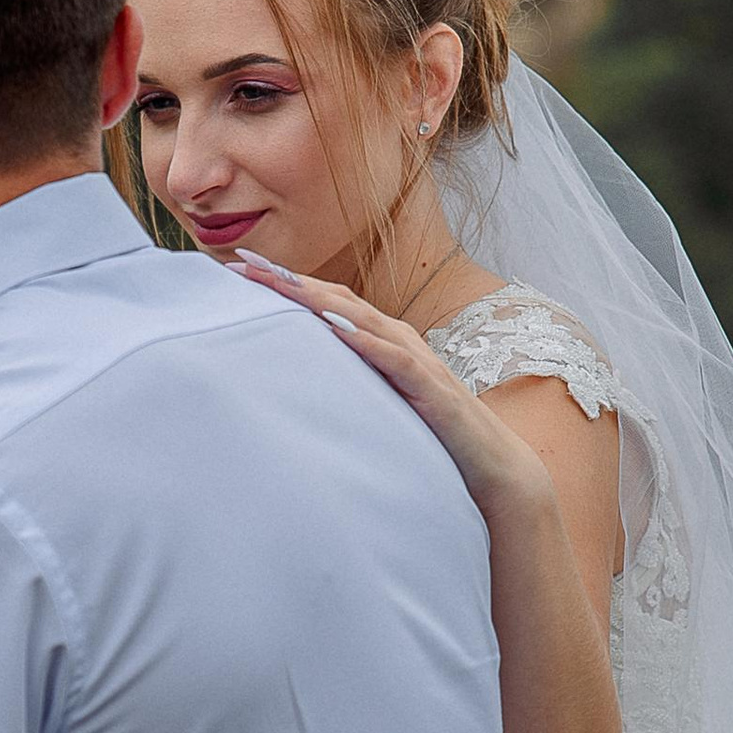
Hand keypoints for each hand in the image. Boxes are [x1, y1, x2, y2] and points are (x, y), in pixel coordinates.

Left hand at [233, 254, 548, 519]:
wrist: (492, 466)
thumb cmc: (430, 435)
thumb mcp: (377, 403)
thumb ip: (346, 386)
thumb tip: (294, 383)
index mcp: (382, 341)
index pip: (328, 304)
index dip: (286, 285)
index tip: (240, 272)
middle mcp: (398, 340)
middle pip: (337, 301)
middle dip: (289, 281)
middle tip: (242, 266)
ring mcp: (416, 361)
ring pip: (362, 320)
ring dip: (319, 301)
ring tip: (278, 285)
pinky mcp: (432, 389)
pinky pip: (396, 360)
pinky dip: (366, 342)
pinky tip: (337, 331)